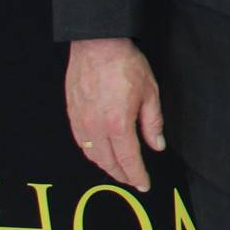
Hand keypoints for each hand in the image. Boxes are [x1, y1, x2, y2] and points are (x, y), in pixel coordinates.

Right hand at [65, 37, 164, 191]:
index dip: (137, 175)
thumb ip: (153, 123)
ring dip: (106, 166)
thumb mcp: (150, 93)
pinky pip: (81, 141)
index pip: (128, 159)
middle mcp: (96, 127)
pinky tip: (100, 152)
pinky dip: (92, 152)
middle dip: (122, 175)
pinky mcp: (72, 114)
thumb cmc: (126, 65)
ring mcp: (81, 122)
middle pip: (108, 162)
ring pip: (92, 155)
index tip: (144, 184)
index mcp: (118, 124)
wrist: (97, 45)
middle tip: (132, 181)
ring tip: (118, 170)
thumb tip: (157, 145)